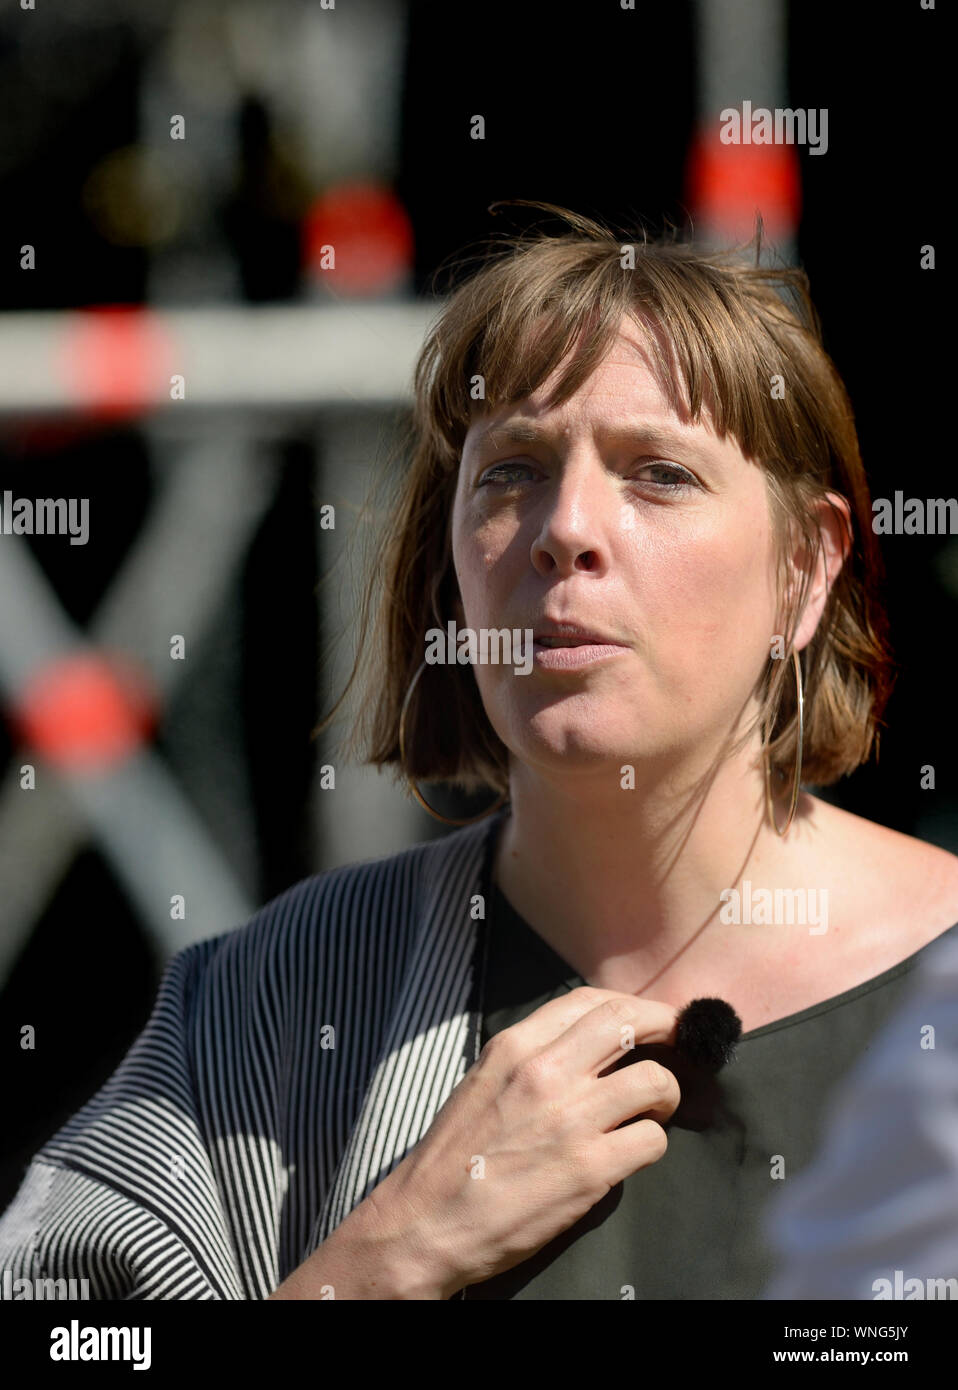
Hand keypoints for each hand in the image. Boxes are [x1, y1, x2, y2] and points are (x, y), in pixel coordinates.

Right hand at [371, 986, 680, 1295]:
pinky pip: (653, 1140)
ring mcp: (572, 1119)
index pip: (588, 1001)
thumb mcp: (482, 1081)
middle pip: (630, 1022)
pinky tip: (633, 1151)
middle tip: (681, 1039)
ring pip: (656, 1081)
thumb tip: (585, 1045)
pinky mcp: (590, 1169)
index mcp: (514, 1047)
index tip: (650, 1017)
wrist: (426, 1224)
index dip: (632, 1004)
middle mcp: (545, 1072)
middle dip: (667, 1025)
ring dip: (666, 1094)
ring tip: (654, 1110)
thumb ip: (529, 1058)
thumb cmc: (452, 1158)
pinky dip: (652, 1144)